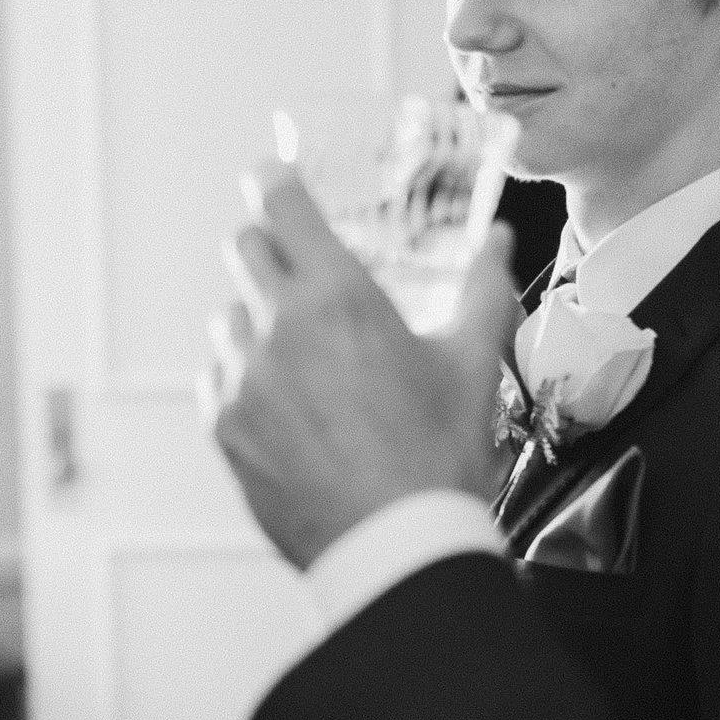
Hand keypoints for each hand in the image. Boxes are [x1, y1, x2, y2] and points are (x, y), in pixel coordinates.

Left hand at [200, 163, 519, 570]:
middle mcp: (279, 328)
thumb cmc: (439, 455)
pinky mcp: (225, 427)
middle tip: (294, 264)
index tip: (271, 176)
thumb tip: (499, 241)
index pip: (284, 206)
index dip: (274, 181)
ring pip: (229, 318)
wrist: (394, 543)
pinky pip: (219, 379)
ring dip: (258, 320)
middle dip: (267, 246)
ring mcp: (244, 379)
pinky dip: (244, 379)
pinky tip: (283, 404)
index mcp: (339, 297)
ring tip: (301, 354)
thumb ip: (483, 289)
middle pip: (244, 249)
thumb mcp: (471, 364)